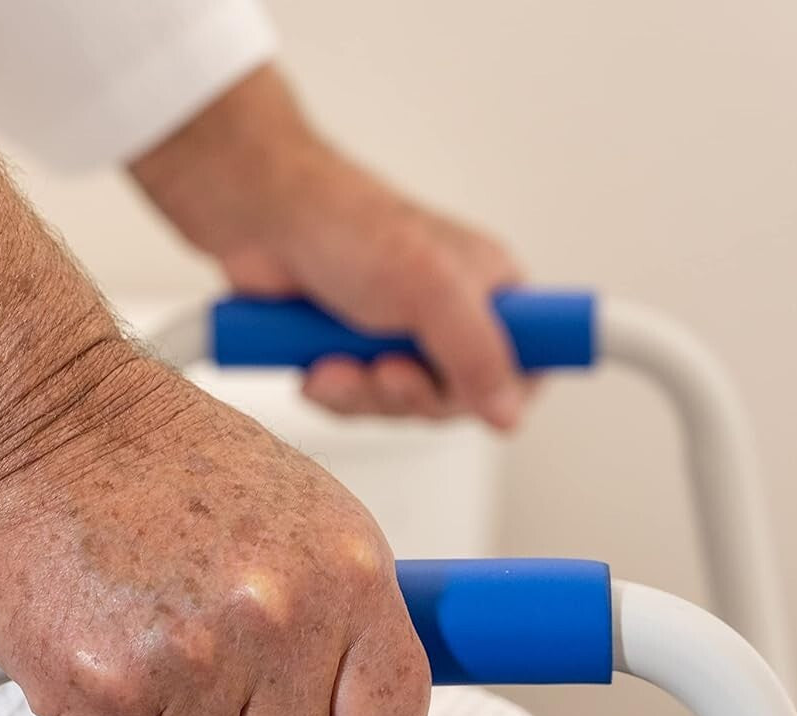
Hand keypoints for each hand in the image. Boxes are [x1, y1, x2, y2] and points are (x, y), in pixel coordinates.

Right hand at [0, 117, 430, 715]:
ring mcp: (189, 657)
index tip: (328, 708)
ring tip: (139, 628)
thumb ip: (354, 592)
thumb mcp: (295, 498)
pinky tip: (87, 643)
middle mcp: (278, 614)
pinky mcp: (94, 687)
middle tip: (199, 643)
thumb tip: (409, 663)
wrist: (24, 408)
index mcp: (344, 567)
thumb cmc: (156, 450)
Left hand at [133, 66, 528, 428]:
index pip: (534, 360)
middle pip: (459, 401)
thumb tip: (508, 413)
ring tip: (338, 359)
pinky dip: (334, 393)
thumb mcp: (430, 289)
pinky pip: (357, 406)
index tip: (471, 394)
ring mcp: (400, 339)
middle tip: (385, 368)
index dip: (508, 389)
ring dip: (363, 394)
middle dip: (412, 396)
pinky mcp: (352, 355)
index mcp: (491, 290)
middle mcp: (450, 318)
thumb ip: (478, 354)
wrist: (262, 221)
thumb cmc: (347, 227)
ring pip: (401, 409)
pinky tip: (316, 364)